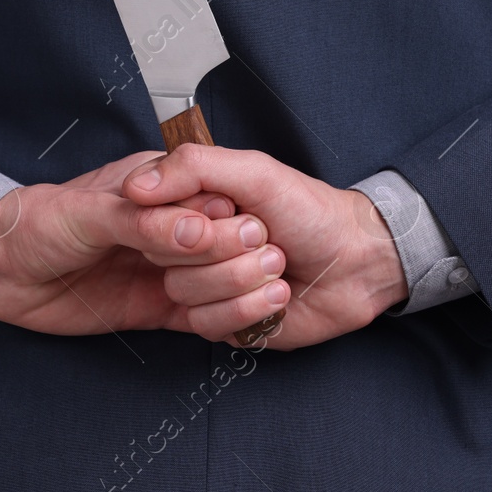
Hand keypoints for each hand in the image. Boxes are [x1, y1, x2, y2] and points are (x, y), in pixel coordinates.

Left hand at [0, 150, 278, 336]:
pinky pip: (199, 316)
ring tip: (269, 296)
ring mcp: (164, 267)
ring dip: (240, 287)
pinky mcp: (155, 306)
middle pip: (222, 240)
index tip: (254, 234)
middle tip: (265, 268)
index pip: (209, 200)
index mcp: (158, 187)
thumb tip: (195, 230)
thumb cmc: (37, 223)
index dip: (232, 219)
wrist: (0, 270)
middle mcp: (168, 225)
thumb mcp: (87, 212)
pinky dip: (223, 321)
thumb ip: (141, 220)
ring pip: (216, 278)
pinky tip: (246, 322)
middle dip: (242, 255)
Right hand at [122, 145, 407, 349]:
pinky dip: (249, 309)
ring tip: (278, 266)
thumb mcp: (255, 173)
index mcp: (195, 205)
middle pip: (168, 259)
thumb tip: (135, 186)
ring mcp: (207, 285)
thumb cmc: (311, 211)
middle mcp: (194, 245)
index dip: (190, 221)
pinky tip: (278, 295)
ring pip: (186, 294)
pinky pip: (208, 324)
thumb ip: (194, 167)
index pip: (152, 217)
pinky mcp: (223, 322)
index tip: (230, 210)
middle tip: (264, 236)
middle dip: (225, 250)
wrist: (356, 262)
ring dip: (242, 281)